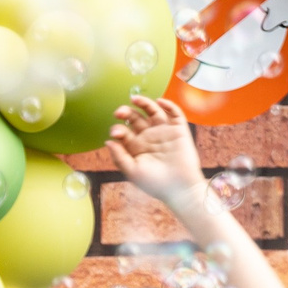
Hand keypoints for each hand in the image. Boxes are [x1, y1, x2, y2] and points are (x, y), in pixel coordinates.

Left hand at [107, 94, 207, 213]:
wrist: (180, 189)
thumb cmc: (155, 184)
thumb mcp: (133, 171)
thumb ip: (119, 157)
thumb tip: (108, 141)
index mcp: (136, 146)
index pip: (124, 132)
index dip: (118, 129)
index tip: (116, 133)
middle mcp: (149, 137)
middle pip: (136, 118)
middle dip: (126, 113)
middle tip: (119, 112)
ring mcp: (164, 132)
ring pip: (153, 111)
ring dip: (144, 103)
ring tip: (134, 99)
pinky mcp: (179, 130)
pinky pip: (175, 113)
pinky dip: (168, 105)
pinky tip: (160, 102)